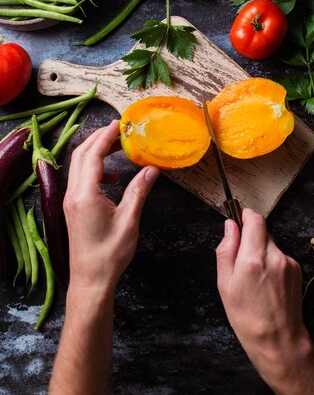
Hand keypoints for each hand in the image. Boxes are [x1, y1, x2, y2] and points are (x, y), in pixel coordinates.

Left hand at [63, 119, 159, 292]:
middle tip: (120, 129)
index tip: (120, 124)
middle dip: (99, 138)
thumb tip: (152, 168)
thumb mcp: (129, 221)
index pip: (93, 154)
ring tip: (119, 147)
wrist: (91, 280)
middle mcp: (73, 194)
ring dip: (97, 151)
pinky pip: (82, 178)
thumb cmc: (109, 254)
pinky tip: (115, 176)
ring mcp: (70, 201)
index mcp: (85, 194)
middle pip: (81, 154)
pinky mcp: (74, 207)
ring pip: (80, 165)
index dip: (106, 136)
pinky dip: (96, 168)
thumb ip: (139, 191)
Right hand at [216, 209, 313, 394]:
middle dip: (251, 238)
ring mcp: (288, 262)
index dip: (245, 216)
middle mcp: (275, 256)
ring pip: (271, 244)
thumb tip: (230, 226)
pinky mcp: (297, 269)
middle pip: (262, 231)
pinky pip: (280, 256)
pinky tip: (267, 283)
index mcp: (253, 258)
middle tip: (241, 260)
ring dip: (261, 251)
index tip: (239, 221)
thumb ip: (226, 250)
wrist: (278, 340)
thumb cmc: (246, 316)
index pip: (255, 219)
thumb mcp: (225, 284)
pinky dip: (272, 262)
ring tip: (255, 278)